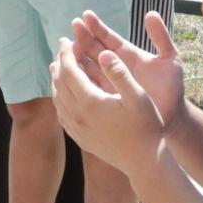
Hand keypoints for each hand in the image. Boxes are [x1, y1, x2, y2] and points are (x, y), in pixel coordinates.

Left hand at [49, 16, 171, 177]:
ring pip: (57, 98)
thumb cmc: (146, 128)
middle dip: (60, 62)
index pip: (69, 70)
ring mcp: (76, 129)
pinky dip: (59, 98)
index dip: (66, 52)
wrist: (143, 162)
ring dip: (57, 79)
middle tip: (63, 48)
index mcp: (90, 101)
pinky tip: (64, 94)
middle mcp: (77, 115)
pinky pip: (62, 114)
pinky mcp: (79, 138)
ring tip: (60, 67)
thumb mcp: (138, 97)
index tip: (66, 39)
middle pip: (59, 82)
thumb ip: (120, 73)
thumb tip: (103, 53)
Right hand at [68, 9, 185, 129]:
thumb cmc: (172, 88)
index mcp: (127, 54)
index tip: (86, 15)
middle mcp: (114, 66)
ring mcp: (107, 82)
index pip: (108, 37)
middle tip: (74, 25)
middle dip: (83, 36)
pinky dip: (76, 79)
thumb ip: (161, 37)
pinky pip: (87, 87)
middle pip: (93, 48)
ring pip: (86, 66)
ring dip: (76, 57)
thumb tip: (151, 13)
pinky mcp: (104, 99)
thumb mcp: (170, 59)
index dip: (97, 26)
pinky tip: (66, 73)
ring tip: (66, 47)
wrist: (171, 118)